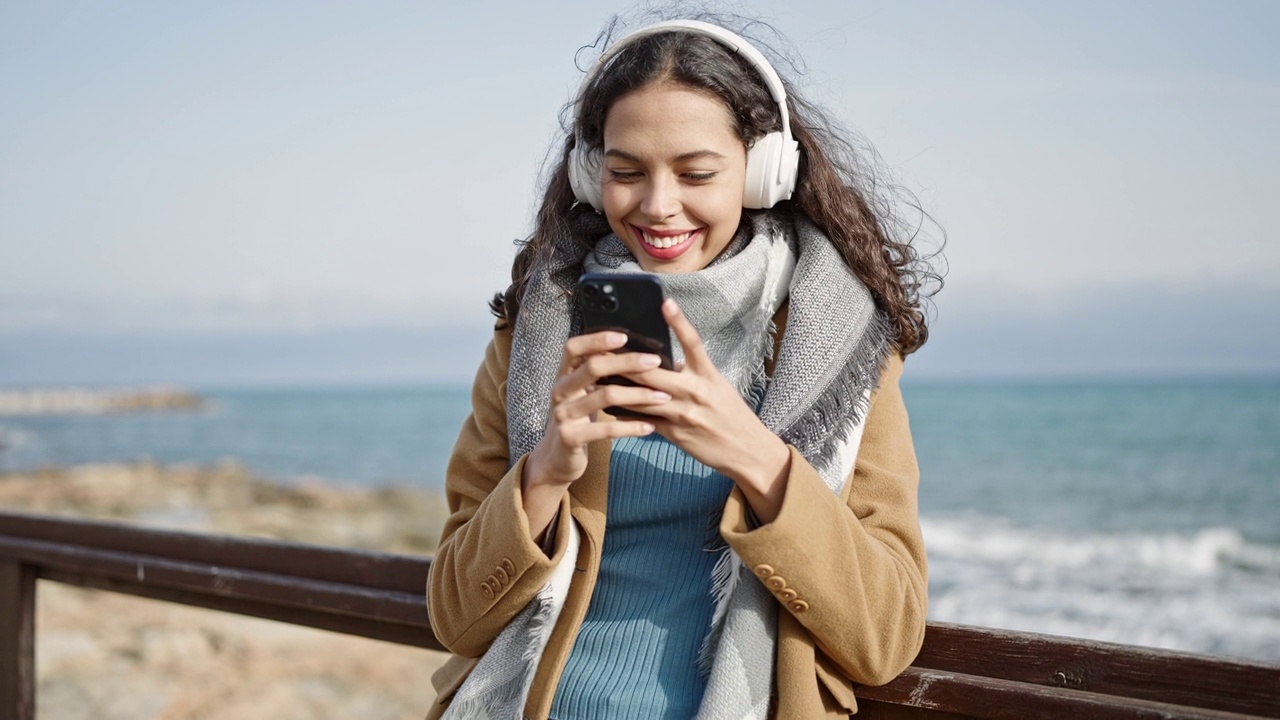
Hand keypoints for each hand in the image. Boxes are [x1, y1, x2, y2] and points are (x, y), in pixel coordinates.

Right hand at [521, 330, 671, 539]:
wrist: (555, 459)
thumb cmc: (577, 419)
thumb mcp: (581, 393)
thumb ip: (597, 375)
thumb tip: (633, 352)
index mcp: (564, 375)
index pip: (574, 347)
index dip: (596, 339)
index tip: (624, 336)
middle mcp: (560, 391)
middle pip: (593, 366)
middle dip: (627, 362)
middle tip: (654, 361)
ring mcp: (563, 414)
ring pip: (604, 396)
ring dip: (638, 395)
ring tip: (662, 396)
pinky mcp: (571, 437)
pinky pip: (607, 429)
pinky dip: (631, 427)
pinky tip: (650, 426)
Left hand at [622, 299, 791, 521]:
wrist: (747, 450)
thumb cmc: (731, 414)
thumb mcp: (717, 386)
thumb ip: (692, 373)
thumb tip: (666, 360)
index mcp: (707, 375)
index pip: (692, 342)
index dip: (679, 321)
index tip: (665, 302)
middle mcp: (695, 391)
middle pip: (653, 371)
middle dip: (624, 361)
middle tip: (600, 347)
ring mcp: (683, 413)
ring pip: (642, 397)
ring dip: (617, 388)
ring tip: (595, 377)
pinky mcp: (675, 434)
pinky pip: (644, 421)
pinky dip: (625, 414)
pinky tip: (608, 407)